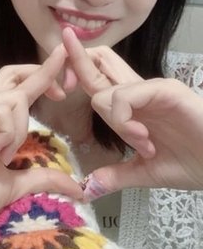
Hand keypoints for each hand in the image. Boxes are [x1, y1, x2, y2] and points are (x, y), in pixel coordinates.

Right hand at [0, 45, 81, 241]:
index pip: (18, 88)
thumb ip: (41, 177)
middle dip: (42, 73)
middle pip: (13, 73)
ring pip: (14, 98)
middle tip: (62, 92)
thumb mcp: (13, 185)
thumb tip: (78, 187)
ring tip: (1, 157)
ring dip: (20, 129)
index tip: (64, 72)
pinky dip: (6, 132)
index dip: (42, 75)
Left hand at [60, 27, 202, 197]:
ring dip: (113, 120)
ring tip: (141, 143)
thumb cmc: (194, 162)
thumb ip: (116, 175)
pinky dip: (125, 120)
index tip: (59, 68)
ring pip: (106, 90)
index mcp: (131, 105)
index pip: (95, 79)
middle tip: (63, 86)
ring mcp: (150, 87)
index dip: (75, 69)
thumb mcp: (147, 171)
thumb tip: (89, 187)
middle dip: (75, 61)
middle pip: (98, 61)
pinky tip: (143, 139)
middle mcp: (137, 90)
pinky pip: (126, 96)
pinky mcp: (164, 89)